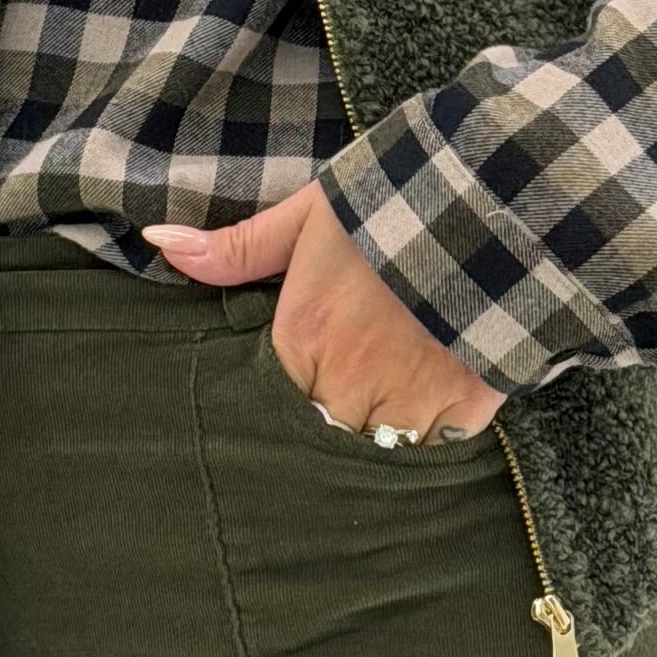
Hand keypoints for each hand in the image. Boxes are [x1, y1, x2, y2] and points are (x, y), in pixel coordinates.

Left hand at [145, 183, 504, 442]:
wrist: (498, 205)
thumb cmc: (397, 203)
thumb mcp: (310, 214)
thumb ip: (236, 247)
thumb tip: (157, 243)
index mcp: (305, 334)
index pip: (272, 400)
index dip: (282, 402)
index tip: (299, 392)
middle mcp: (348, 380)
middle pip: (318, 435)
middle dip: (325, 425)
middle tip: (341, 408)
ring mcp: (407, 403)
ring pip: (369, 453)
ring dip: (370, 439)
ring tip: (379, 415)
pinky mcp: (464, 412)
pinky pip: (429, 451)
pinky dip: (425, 441)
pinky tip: (426, 415)